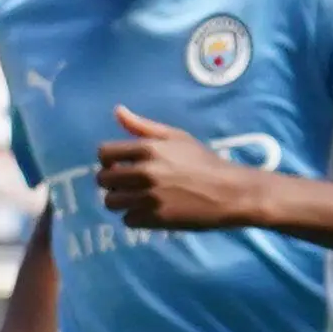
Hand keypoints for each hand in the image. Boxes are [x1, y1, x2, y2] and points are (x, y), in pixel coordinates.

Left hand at [95, 108, 264, 228]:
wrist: (230, 192)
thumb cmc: (204, 162)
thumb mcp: (176, 137)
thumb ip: (143, 126)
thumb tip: (117, 111)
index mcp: (148, 149)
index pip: (103, 153)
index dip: (108, 160)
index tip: (119, 165)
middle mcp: (144, 172)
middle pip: (102, 180)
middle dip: (112, 182)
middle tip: (128, 184)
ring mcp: (149, 197)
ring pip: (111, 202)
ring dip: (121, 201)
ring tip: (136, 199)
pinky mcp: (157, 219)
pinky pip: (127, 220)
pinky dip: (136, 217)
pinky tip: (149, 211)